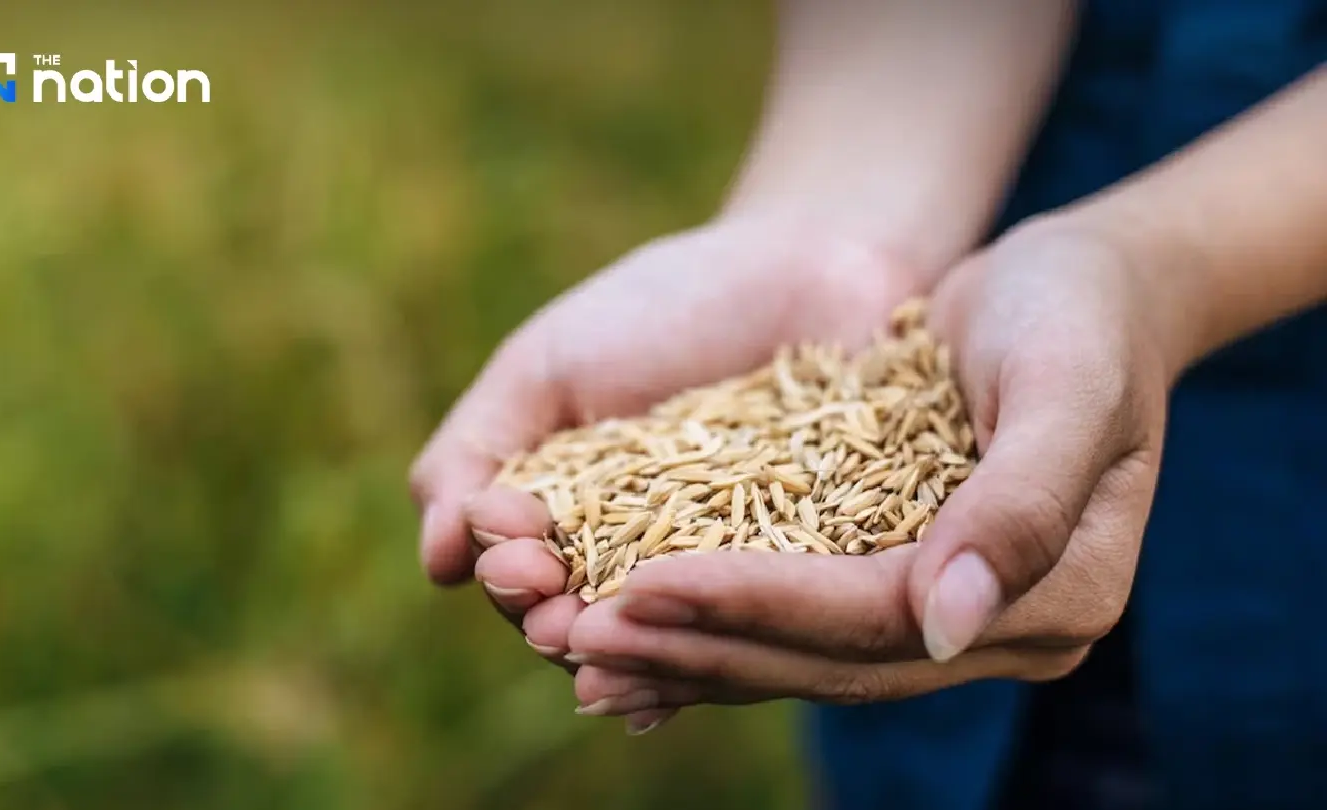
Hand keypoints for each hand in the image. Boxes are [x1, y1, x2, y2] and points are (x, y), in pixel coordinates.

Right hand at [409, 217, 924, 731]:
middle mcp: (633, 566)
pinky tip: (693, 664)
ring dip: (628, 655)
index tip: (520, 554)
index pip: (517, 578)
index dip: (510, 576)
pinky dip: (719, 646)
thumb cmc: (659, 310)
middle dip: (558, 627)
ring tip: (610, 649)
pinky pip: (751, 628)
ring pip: (661, 643)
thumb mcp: (544, 369)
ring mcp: (715, 580)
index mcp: (564, 523)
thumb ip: (473, 455)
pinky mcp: (795, 585)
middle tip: (557, 615)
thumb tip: (436, 563)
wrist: (802, 268)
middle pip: (581, 627)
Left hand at [560, 219, 1169, 717]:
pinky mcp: (895, 581)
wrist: (1080, 290)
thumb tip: (943, 626)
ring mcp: (946, 614)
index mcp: (1057, 598)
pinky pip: (795, 617)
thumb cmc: (1080, 314)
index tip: (644, 584)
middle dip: (700, 643)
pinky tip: (632, 618)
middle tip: (578, 635)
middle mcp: (995, 628)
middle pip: (828, 657)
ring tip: (580, 643)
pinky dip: (715, 618)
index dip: (759, 605)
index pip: (879, 619)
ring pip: (801, 652)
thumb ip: (1020, 505)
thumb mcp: (1066, 383)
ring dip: (689, 649)